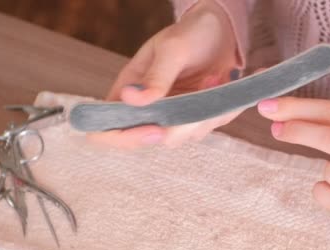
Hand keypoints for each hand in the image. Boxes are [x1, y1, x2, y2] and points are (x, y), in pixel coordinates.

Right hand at [89, 0, 242, 148]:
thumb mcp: (172, 49)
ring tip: (212, 80)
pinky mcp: (194, 118)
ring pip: (183, 136)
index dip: (126, 138)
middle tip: (201, 92)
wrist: (221, 31)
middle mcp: (147, 108)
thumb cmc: (190, 34)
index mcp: (128, 90)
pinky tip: (221, 83)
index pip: (108, 129)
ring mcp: (171, 115)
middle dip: (181, 124)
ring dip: (204, 113)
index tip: (156, 130)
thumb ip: (155, 77)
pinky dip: (219, 110)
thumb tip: (130, 99)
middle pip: (152, 139)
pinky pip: (206, 127)